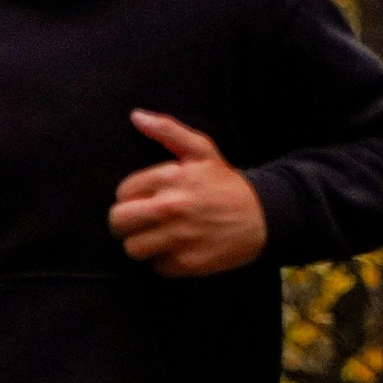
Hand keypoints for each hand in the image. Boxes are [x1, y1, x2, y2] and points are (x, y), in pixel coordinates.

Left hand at [109, 111, 266, 275]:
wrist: (265, 217)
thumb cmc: (226, 183)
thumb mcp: (202, 151)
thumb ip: (167, 130)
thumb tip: (135, 116)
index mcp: (171, 178)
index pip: (123, 192)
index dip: (131, 197)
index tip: (145, 199)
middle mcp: (171, 207)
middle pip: (118, 222)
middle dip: (125, 222)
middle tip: (140, 222)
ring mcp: (179, 237)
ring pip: (132, 248)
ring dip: (142, 244)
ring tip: (159, 236)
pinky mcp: (187, 263)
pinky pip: (155, 267)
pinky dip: (164, 261)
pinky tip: (179, 249)